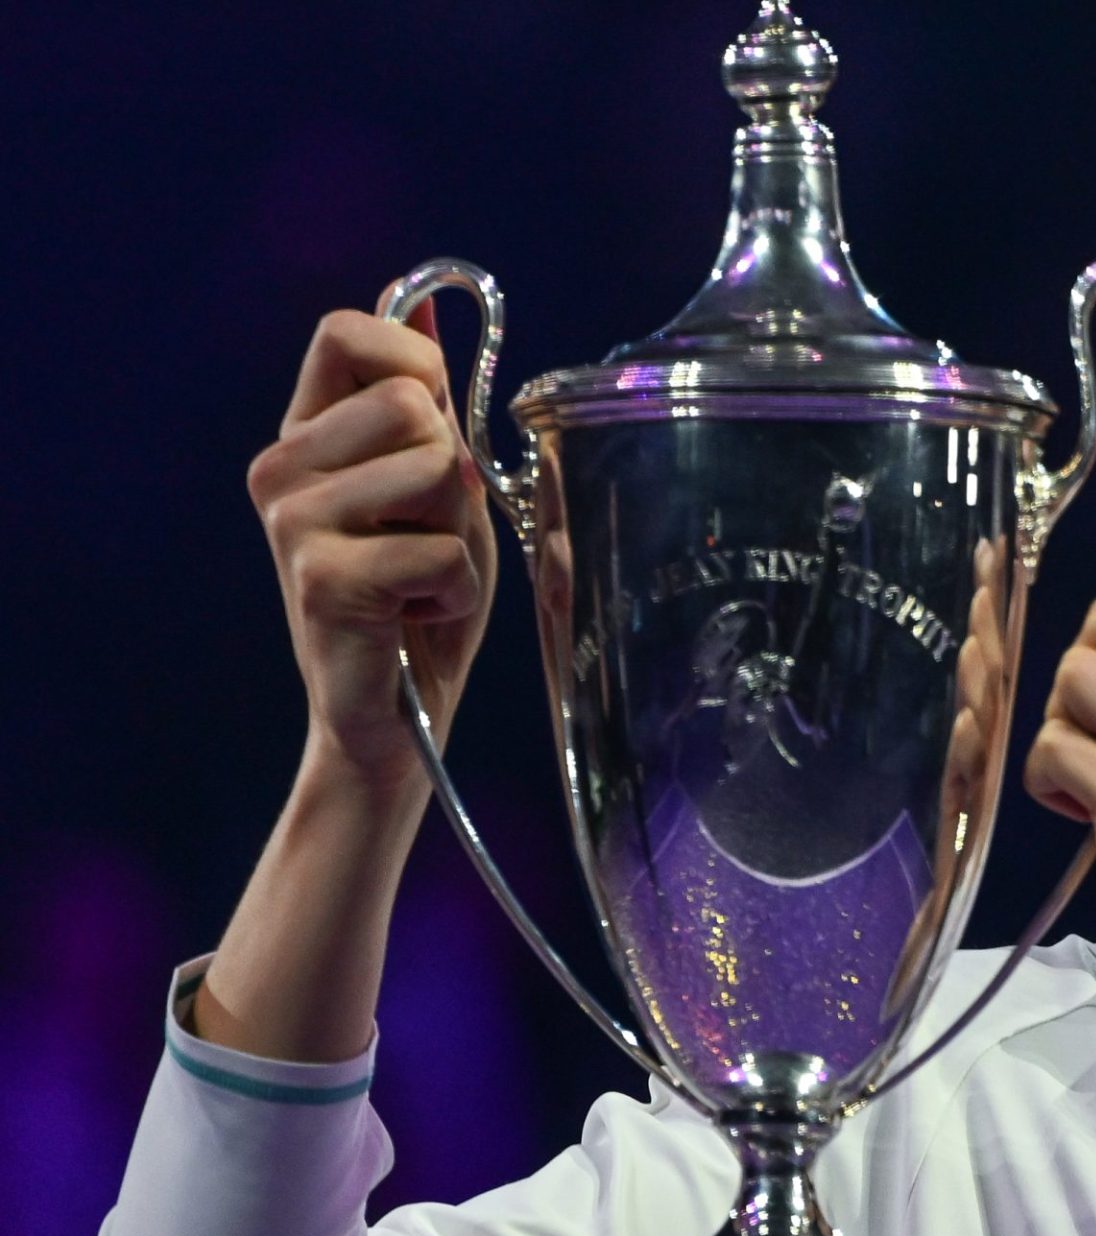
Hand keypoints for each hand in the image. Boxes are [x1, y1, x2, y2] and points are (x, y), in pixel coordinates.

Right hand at [245, 298, 497, 792]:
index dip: (415, 362)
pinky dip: (459, 593)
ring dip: (462, 538)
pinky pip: (442, 554)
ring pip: (439, 471)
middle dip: (459, 475)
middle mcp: (280, 468)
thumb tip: (424, 303)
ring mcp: (291, 522)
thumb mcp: (437, 489)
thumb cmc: (420, 600)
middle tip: (429, 534)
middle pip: (414, 404)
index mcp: (305, 433)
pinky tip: (417, 616)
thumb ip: (427, 402)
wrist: (394, 719)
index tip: (434, 427)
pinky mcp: (321, 580)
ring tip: (424, 578)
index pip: (347, 330)